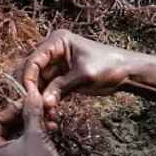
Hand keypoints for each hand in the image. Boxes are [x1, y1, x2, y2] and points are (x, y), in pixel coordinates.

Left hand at [0, 87, 73, 155]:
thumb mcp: (35, 134)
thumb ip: (31, 111)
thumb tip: (31, 91)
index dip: (13, 108)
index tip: (29, 101)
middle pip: (7, 124)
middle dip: (26, 114)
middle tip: (40, 105)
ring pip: (18, 130)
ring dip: (35, 121)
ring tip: (50, 115)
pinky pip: (25, 138)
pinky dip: (37, 131)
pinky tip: (52, 125)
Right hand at [16, 29, 134, 115]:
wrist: (127, 72)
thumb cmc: (108, 66)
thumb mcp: (84, 76)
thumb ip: (61, 88)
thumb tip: (43, 103)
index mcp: (57, 42)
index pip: (34, 60)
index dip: (28, 78)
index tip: (28, 96)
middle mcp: (53, 50)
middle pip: (31, 70)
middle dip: (31, 89)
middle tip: (31, 107)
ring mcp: (56, 64)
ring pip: (38, 82)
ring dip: (39, 97)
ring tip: (45, 113)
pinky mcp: (61, 76)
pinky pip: (48, 89)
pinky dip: (48, 100)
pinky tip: (50, 113)